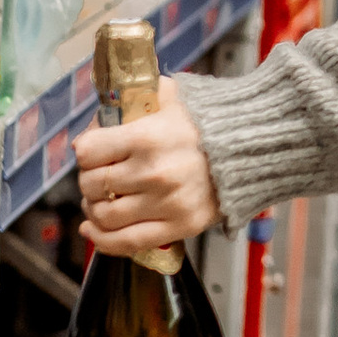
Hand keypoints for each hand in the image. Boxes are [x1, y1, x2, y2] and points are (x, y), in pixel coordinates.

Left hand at [75, 96, 220, 255]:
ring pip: (104, 215)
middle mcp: (155, 173)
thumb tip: (92, 127)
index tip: (93, 151)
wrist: (252, 146)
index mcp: (148, 137)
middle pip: (92, 185)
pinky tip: (93, 230)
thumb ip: (128, 102)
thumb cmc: (207, 119)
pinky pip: (127, 242)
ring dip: (95, 208)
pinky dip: (103, 240)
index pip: (88, 152)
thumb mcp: (167, 94)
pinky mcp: (180, 226)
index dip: (85, 151)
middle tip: (100, 175)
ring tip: (103, 199)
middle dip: (90, 180)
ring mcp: (167, 203)